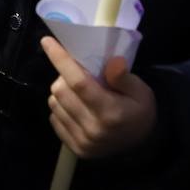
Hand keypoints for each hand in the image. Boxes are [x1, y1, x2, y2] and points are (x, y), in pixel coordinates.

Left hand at [42, 37, 155, 158]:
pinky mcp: (75, 148)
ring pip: (54, 104)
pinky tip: (75, 107)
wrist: (142, 145)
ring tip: (76, 91)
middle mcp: (93, 128)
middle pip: (61, 91)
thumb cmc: (139, 112)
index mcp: (110, 112)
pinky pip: (54, 119)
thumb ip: (124, 77)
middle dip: (63, 75)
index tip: (47, 42)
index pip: (79, 82)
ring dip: (60, 92)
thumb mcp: (141, 91)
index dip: (61, 60)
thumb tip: (112, 61)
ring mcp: (82, 141)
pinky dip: (60, 108)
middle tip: (76, 72)